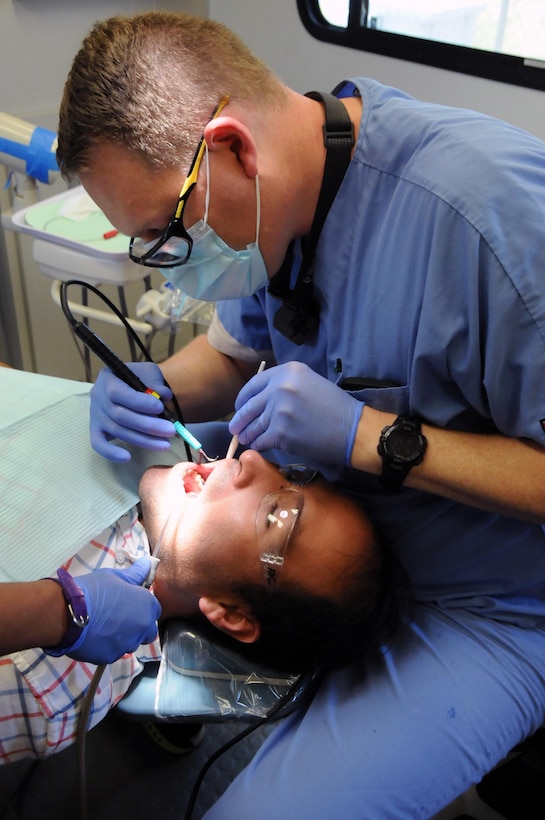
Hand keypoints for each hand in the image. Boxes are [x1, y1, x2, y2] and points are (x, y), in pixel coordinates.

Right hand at [65, 558, 161, 664]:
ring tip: (104, 627)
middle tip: (118, 617)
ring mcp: (127, 644)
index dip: (142, 607)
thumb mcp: (115, 577)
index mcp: (147, 605)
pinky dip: (107, 646)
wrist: (68, 612)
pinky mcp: (111, 657)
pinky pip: (114, 652)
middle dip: (137, 626)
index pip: (154, 610)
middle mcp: (143, 627)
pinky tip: (95, 636)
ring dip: (123, 638)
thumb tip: (148, 563)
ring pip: (131, 643)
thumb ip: (135, 574)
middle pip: (147, 631)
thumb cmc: (93, 590)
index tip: (130, 604)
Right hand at [90, 362, 174, 461]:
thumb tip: (163, 395)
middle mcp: (98, 397)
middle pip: (120, 416)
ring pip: (117, 431)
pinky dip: (110, 453)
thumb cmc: (139, 378)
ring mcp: (95, 415)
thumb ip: (156, 382)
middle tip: (170, 430)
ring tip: (165, 444)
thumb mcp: (149, 372)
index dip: (140, 402)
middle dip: (148, 425)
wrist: (129, 385)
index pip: (119, 393)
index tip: (161, 407)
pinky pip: (98, 444)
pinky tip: (127, 458)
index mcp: (108, 378)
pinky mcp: (96, 429)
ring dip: (142, 440)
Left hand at [229, 362, 363, 469]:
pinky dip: (258, 444)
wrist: (352, 429)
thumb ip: (284, 386)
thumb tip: (259, 401)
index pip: (253, 384)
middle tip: (236, 428)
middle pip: (249, 406)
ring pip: (253, 425)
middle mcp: (280, 387)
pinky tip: (258, 445)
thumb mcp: (309, 383)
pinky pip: (260, 440)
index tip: (240, 407)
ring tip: (246, 438)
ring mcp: (278, 410)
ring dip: (247, 434)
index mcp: (288, 371)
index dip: (243, 398)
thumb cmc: (335, 408)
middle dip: (240, 419)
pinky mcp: (280, 432)